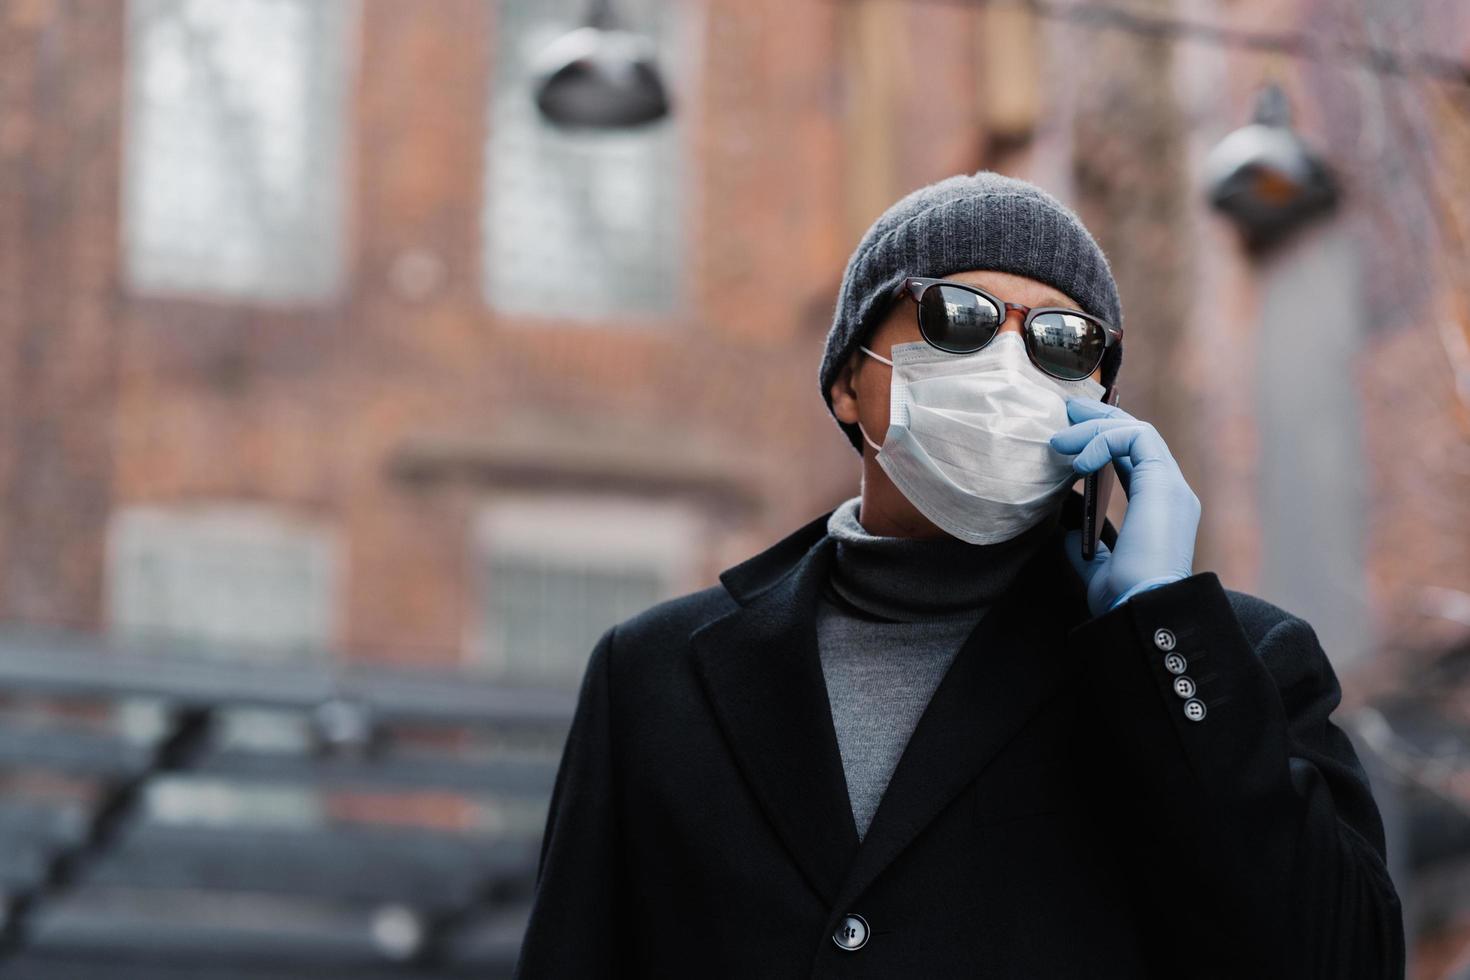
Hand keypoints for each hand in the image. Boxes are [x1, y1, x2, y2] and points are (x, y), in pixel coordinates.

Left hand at [1049, 398, 1200, 616]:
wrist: (1142, 610)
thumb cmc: (1124, 598)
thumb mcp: (1101, 571)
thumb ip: (1092, 551)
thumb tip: (1072, 537)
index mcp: (1160, 511)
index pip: (1134, 461)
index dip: (1104, 442)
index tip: (1070, 437)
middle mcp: (1172, 493)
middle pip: (1138, 438)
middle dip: (1100, 420)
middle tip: (1066, 413)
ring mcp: (1171, 486)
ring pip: (1137, 432)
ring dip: (1095, 428)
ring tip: (1061, 439)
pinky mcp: (1163, 483)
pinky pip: (1136, 439)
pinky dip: (1104, 441)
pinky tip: (1079, 461)